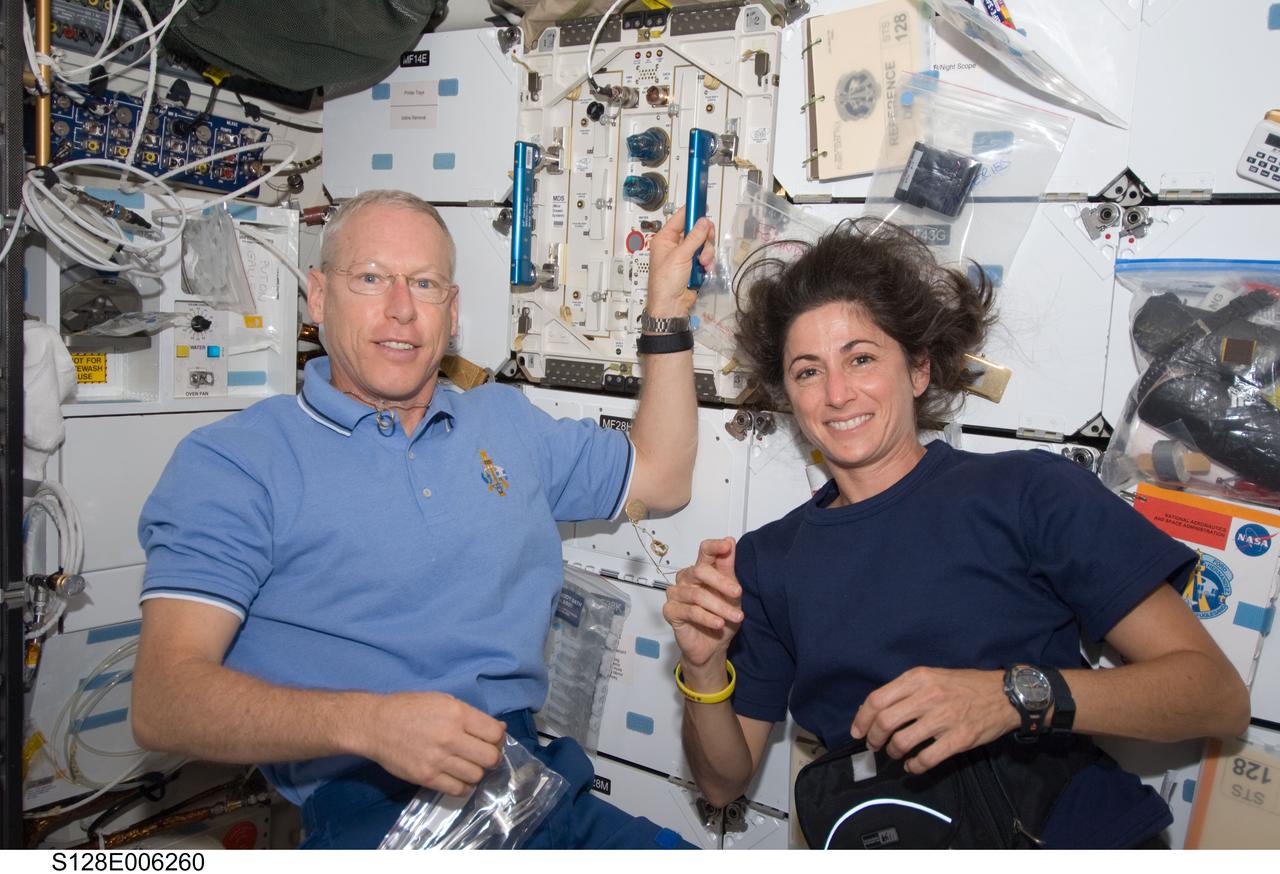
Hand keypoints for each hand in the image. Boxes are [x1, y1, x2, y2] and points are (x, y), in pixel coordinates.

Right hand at [363, 692, 505, 794]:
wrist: (375, 724)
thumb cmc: (410, 708)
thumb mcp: (443, 701)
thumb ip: (472, 716)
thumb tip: (500, 729)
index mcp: (457, 714)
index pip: (495, 734)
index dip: (498, 739)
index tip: (491, 740)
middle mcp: (450, 737)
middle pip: (490, 758)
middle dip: (491, 757)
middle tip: (481, 755)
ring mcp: (437, 759)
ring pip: (476, 776)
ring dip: (476, 772)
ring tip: (466, 765)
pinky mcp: (426, 777)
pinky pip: (458, 790)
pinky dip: (462, 785)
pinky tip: (456, 776)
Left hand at [646, 208, 714, 316]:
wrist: (671, 306)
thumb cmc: (664, 284)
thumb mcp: (680, 256)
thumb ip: (693, 238)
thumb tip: (703, 222)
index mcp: (665, 239)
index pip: (680, 218)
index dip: (692, 211)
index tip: (701, 202)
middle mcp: (674, 246)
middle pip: (695, 231)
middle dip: (703, 238)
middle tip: (707, 238)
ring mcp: (685, 256)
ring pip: (703, 245)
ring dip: (706, 254)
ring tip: (701, 263)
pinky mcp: (693, 266)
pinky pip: (705, 257)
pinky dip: (707, 263)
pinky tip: (703, 270)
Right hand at [662, 537, 742, 682]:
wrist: (713, 646)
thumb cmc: (721, 618)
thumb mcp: (731, 594)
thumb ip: (728, 569)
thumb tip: (729, 542)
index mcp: (701, 570)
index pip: (704, 551)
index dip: (715, 546)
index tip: (727, 545)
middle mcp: (687, 579)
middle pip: (700, 570)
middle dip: (722, 583)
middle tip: (737, 593)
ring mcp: (676, 594)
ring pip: (698, 594)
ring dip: (720, 606)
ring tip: (736, 616)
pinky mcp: (670, 611)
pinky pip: (690, 611)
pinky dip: (707, 617)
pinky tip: (718, 623)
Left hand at [849, 668, 1017, 774]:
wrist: (1004, 695)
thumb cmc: (965, 685)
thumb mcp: (932, 676)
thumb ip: (906, 690)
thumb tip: (875, 710)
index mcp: (918, 678)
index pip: (877, 699)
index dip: (862, 718)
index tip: (857, 731)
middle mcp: (927, 696)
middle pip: (885, 722)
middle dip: (873, 738)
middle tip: (874, 745)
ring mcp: (943, 718)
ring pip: (902, 742)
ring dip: (892, 752)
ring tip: (895, 754)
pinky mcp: (958, 739)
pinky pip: (926, 759)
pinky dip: (913, 766)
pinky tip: (912, 766)